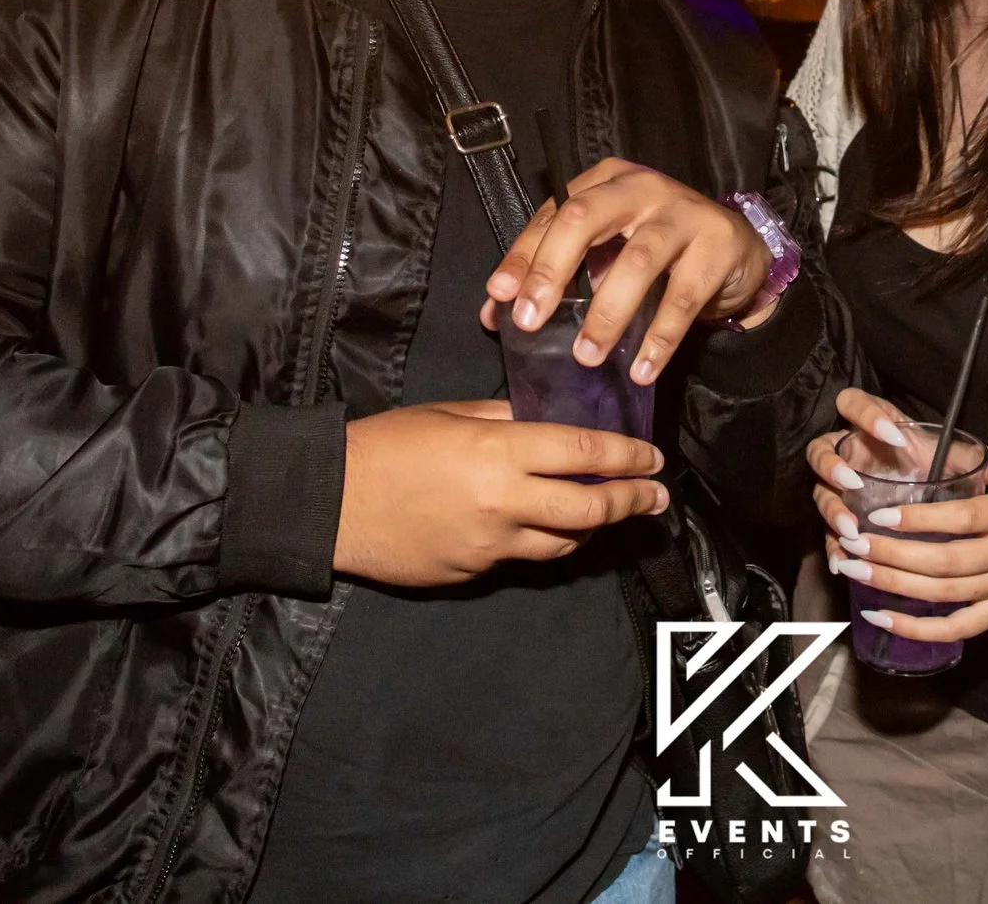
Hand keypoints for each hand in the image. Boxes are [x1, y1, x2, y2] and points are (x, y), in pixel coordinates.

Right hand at [330, 399, 669, 586]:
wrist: (331, 502)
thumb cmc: (386, 446)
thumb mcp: (449, 415)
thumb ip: (502, 419)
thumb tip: (542, 421)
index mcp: (499, 452)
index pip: (584, 454)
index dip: (627, 457)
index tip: (654, 459)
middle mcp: (504, 502)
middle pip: (591, 508)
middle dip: (632, 501)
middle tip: (655, 496)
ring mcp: (490, 544)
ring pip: (564, 542)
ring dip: (592, 526)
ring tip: (605, 512)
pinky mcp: (473, 572)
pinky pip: (521, 557)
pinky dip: (540, 541)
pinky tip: (542, 528)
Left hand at [482, 158, 775, 385]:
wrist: (734, 248)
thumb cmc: (657, 249)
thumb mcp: (605, 252)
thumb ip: (555, 275)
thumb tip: (493, 312)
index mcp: (605, 182)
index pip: (553, 214)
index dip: (523, 255)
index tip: (500, 297)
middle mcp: (641, 188)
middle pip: (585, 218)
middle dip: (552, 269)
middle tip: (531, 320)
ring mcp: (683, 213)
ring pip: (636, 261)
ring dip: (607, 314)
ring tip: (586, 356)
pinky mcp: (718, 246)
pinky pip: (682, 298)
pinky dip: (659, 338)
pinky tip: (641, 369)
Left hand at [807, 388, 987, 644]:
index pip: (964, 519)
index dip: (921, 520)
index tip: (881, 515)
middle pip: (946, 561)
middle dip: (894, 555)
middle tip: (853, 544)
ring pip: (944, 593)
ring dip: (894, 585)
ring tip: (855, 570)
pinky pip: (955, 629)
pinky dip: (916, 629)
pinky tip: (880, 616)